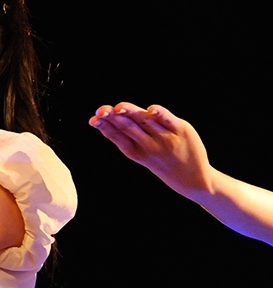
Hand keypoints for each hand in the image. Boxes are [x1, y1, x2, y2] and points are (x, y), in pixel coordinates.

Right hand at [89, 102, 211, 196]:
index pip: (117, 136)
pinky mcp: (181, 130)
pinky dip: (160, 114)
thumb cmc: (164, 162)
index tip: (93, 119)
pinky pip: (168, 120)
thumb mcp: (143, 155)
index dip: (104, 127)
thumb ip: (129, 136)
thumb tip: (111, 115)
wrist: (195, 179)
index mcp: (136, 152)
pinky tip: (151, 109)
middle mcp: (150, 145)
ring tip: (118, 108)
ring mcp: (166, 138)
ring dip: (131, 113)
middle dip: (113, 118)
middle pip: (128, 127)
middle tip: (101, 111)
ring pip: (144, 121)